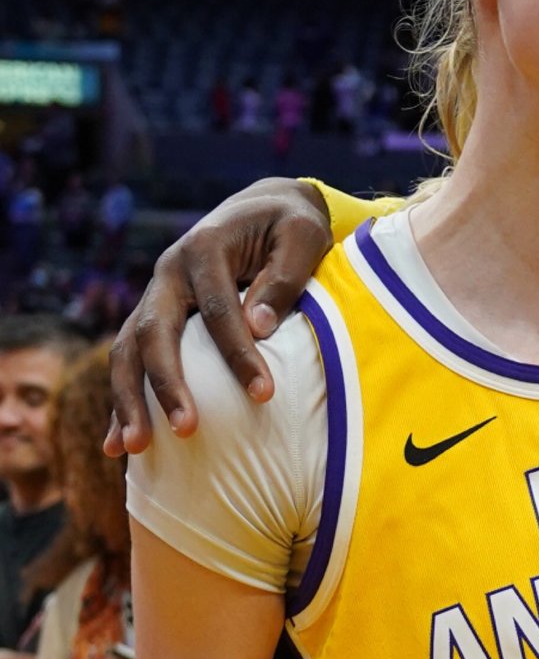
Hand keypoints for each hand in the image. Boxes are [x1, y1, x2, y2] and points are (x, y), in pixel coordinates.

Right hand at [106, 179, 334, 455]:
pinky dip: (121, 402)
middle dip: (167, 383)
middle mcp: (168, 272)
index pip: (218, 309)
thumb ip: (284, 276)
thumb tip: (260, 326)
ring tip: (134, 448)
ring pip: (128, 350)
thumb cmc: (289, 227)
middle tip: (186, 430)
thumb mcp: (302, 236)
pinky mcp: (153, 318)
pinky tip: (116, 446)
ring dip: (129, 400)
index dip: (239, 353)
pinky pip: (129, 362)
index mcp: (204, 249)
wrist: (260, 210)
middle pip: (154, 332)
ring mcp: (155, 297)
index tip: (264, 394)